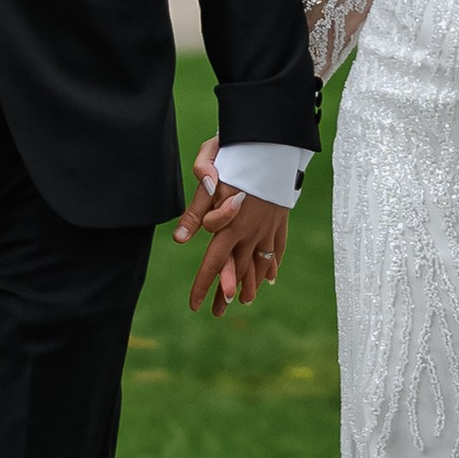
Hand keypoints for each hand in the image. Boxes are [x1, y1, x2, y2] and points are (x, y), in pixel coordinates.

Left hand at [174, 135, 288, 313]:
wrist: (273, 143)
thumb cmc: (237, 155)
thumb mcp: (207, 178)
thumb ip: (195, 209)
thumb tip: (179, 239)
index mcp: (230, 225)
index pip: (212, 263)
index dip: (203, 286)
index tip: (194, 306)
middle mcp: (250, 233)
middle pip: (237, 271)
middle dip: (226, 294)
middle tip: (217, 314)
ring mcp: (268, 228)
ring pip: (259, 264)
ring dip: (251, 285)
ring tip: (246, 301)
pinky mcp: (279, 219)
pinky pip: (276, 248)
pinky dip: (272, 264)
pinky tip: (270, 277)